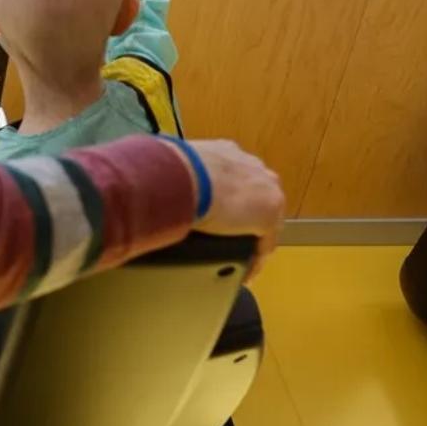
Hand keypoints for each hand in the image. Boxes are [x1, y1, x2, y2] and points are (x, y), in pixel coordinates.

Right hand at [182, 140, 285, 278]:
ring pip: (266, 222)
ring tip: (240, 258)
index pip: (237, 177)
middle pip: (258, 198)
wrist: (185, 177)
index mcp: (230, 152)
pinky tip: (245, 273)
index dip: (231, 196)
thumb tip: (159, 184)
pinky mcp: (268, 216)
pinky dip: (255, 260)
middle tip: (231, 237)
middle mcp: (253, 168)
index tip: (220, 211)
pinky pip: (264, 245)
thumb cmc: (174, 168)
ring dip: (253, 238)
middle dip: (248, 216)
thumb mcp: (178, 166)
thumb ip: (180, 174)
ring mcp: (266, 191)